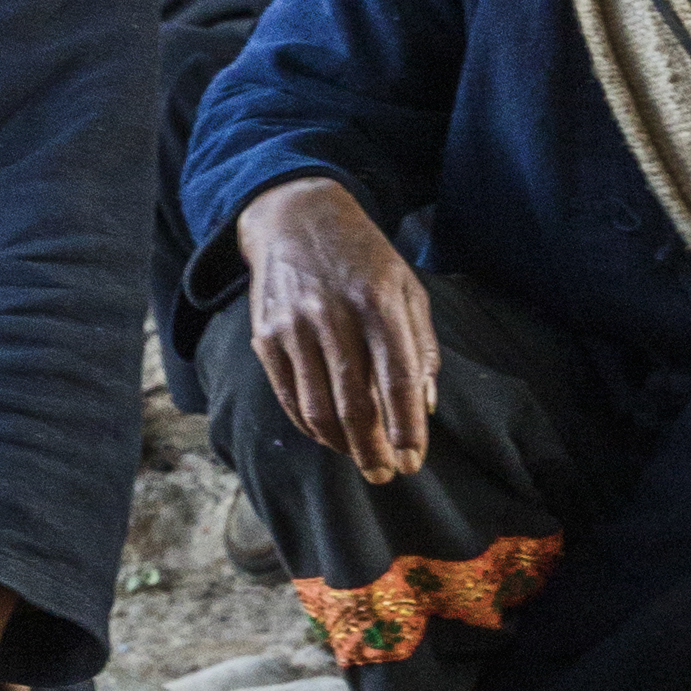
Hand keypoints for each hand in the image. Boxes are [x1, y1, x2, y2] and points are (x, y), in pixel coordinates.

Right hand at [237, 175, 436, 480]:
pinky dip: (310, 425)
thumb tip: (424, 406)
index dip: (407, 427)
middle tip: (385, 474)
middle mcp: (334, 314)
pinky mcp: (266, 335)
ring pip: (317, 408)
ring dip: (341, 444)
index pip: (397, 379)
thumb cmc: (363, 258)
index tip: (414, 460)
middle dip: (373, 449)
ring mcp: (294, 326)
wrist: (294, 217)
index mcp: (379, 300)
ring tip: (360, 457)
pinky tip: (329, 435)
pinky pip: (289, 396)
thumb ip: (421, 346)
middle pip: (355, 403)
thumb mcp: (406, 287)